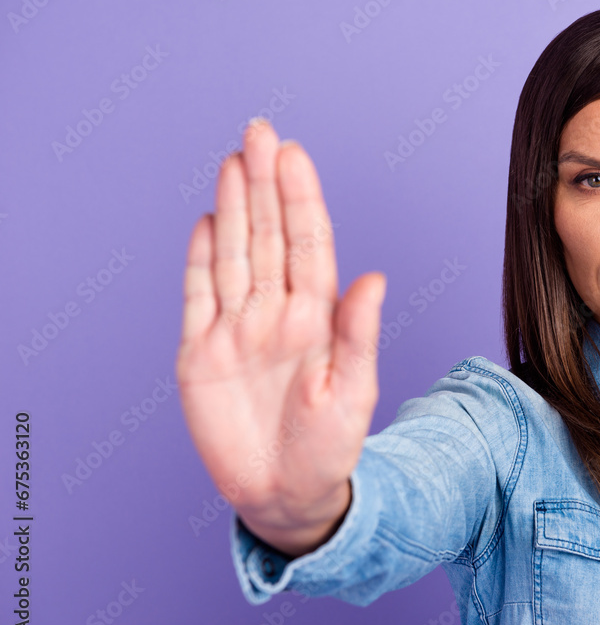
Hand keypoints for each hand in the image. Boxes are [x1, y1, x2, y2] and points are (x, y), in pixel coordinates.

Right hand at [176, 118, 385, 556]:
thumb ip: (358, 334)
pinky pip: (199, 294)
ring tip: (234, 161)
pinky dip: (200, 258)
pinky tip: (209, 220)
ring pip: (235, 253)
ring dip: (234, 207)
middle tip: (259, 131)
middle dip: (265, 183)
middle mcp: (276, 313)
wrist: (285, 494)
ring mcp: (237, 329)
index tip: (293, 154)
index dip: (300, 198)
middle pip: (269, 235)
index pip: (308, 244)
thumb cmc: (328, 447)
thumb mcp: (352, 392)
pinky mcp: (201, 353)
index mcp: (316, 318)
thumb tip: (375, 278)